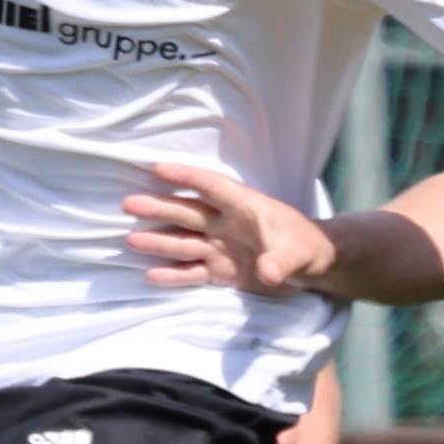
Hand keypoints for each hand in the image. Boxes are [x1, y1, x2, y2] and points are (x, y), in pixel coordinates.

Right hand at [126, 161, 337, 297]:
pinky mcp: (221, 271)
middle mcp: (226, 224)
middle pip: (188, 213)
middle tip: (129, 204)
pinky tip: (151, 274)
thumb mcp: (301, 253)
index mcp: (245, 207)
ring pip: (185, 241)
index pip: (213, 187)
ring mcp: (221, 247)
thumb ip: (283, 261)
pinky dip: (174, 274)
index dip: (187, 178)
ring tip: (131, 240)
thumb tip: (268, 272)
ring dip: (159, 241)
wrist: (314, 267)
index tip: (158, 169)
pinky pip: (193, 271)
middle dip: (160, 208)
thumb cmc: (308, 248)